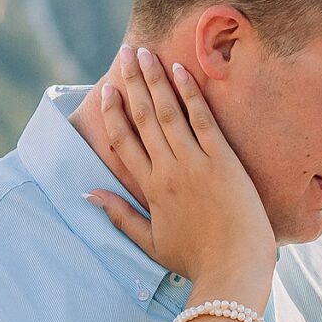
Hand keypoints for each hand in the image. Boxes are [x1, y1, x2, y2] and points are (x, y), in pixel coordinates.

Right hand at [89, 45, 276, 297]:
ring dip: (154, 80)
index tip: (106, 89)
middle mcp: (168, 170)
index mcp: (150, 189)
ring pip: (168, 112)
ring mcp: (195, 163)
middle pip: (143, 118)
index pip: (124, 141)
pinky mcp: (223, 160)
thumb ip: (119, 215)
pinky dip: (190, 93)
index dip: (113, 113)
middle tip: (124, 55)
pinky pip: (202, 119)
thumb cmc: (195, 260)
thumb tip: (88, 195)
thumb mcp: (150, 242)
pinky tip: (180, 69)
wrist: (234, 268)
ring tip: (144, 54)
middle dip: (131, 83)